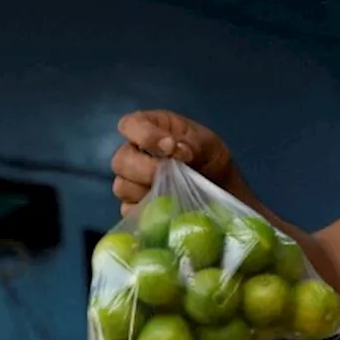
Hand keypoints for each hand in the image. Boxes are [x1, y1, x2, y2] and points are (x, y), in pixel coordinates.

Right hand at [110, 110, 239, 215]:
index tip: (170, 147)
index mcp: (149, 128)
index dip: (144, 136)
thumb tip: (175, 150)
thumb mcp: (207, 145)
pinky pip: (129, 212)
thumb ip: (191, 143)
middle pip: (120, 161)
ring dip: (146, 191)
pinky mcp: (133, 207)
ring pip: (122, 187)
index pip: (129, 125)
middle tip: (170, 175)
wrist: (219, 189)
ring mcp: (131, 182)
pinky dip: (146, 213)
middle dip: (145, 169)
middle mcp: (134, 153)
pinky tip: (166, 211)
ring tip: (173, 193)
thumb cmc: (209, 159)